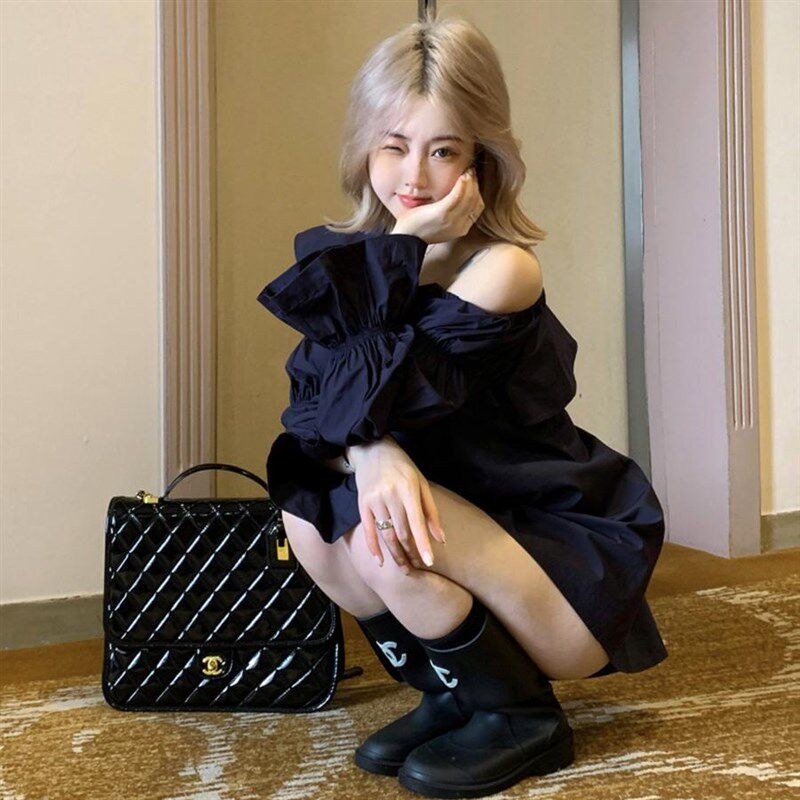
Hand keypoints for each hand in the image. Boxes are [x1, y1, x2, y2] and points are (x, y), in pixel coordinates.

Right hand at [348, 438, 445, 571]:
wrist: (372, 449)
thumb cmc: (403, 467)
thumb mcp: (421, 483)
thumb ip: (431, 511)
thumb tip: (441, 539)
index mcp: (408, 488)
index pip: (417, 522)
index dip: (423, 544)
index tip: (429, 562)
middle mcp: (390, 494)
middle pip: (401, 532)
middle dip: (410, 553)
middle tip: (418, 568)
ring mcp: (374, 499)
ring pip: (386, 533)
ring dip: (395, 554)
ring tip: (404, 568)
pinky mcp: (362, 503)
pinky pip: (368, 529)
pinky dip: (374, 547)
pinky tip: (380, 561)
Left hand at [392, 166, 484, 244]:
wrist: (406, 239)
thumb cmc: (419, 228)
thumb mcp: (440, 222)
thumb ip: (450, 212)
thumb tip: (456, 196)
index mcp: (461, 228)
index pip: (477, 207)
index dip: (477, 191)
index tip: (473, 180)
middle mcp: (460, 226)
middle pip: (475, 201)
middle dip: (475, 185)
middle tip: (471, 172)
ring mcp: (452, 220)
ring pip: (469, 197)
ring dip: (470, 182)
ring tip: (467, 172)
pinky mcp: (442, 213)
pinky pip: (457, 196)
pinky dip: (461, 185)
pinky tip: (461, 177)